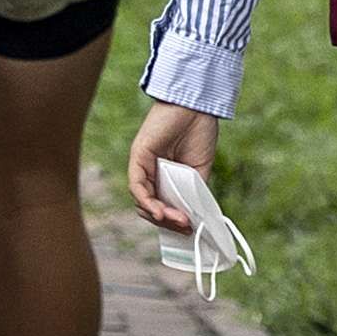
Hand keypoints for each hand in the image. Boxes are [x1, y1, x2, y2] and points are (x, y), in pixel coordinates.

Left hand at [127, 100, 223, 226]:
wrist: (197, 107)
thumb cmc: (199, 132)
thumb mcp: (199, 170)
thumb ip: (193, 192)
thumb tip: (193, 218)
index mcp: (164, 175)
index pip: (161, 205)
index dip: (172, 221)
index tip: (188, 229)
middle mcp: (149, 171)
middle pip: (149, 206)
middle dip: (168, 222)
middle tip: (186, 227)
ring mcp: (141, 164)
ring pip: (142, 200)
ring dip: (160, 216)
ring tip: (180, 221)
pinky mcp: (137, 156)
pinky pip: (137, 186)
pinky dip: (148, 202)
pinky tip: (161, 212)